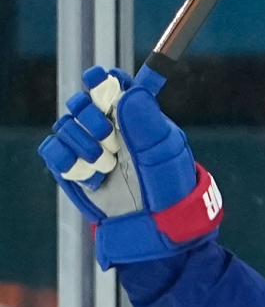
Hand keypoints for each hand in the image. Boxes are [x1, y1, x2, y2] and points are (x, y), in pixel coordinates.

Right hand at [37, 65, 222, 269]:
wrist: (153, 226)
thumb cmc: (168, 188)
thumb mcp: (162, 155)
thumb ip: (146, 123)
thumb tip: (129, 92)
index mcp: (134, 116)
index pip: (112, 84)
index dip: (102, 80)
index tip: (99, 82)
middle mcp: (109, 127)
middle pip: (81, 101)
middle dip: (91, 117)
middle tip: (110, 139)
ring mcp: (88, 146)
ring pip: (65, 125)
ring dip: (84, 145)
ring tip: (107, 165)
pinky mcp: (71, 167)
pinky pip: (53, 150)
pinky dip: (68, 161)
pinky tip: (92, 177)